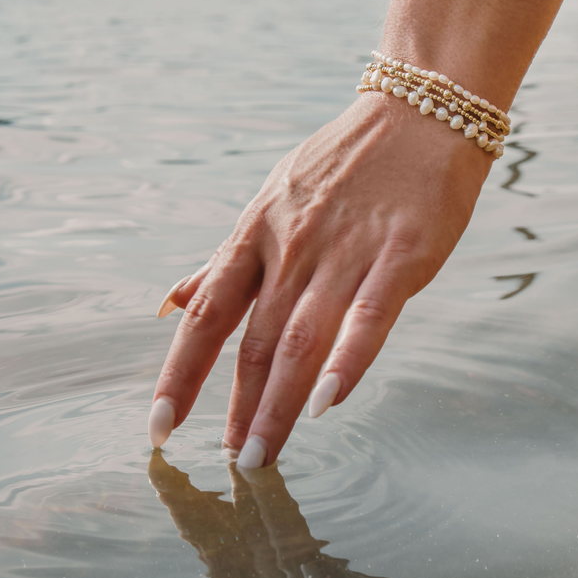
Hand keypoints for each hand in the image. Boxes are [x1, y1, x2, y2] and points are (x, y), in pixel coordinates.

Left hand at [149, 90, 491, 465]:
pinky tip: (327, 404)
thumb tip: (171, 300)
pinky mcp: (402, 254)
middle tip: (232, 462)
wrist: (416, 114)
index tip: (161, 427)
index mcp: (256, 235)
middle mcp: (292, 247)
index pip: (208, 316)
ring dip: (278, 404)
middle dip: (238, 407)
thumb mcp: (270, 201)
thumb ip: (225, 260)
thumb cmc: (341, 165)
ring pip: (303, 339)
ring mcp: (347, 250)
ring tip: (262, 454)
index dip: (181, 374)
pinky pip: (369, 315)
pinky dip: (347, 361)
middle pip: (255, 341)